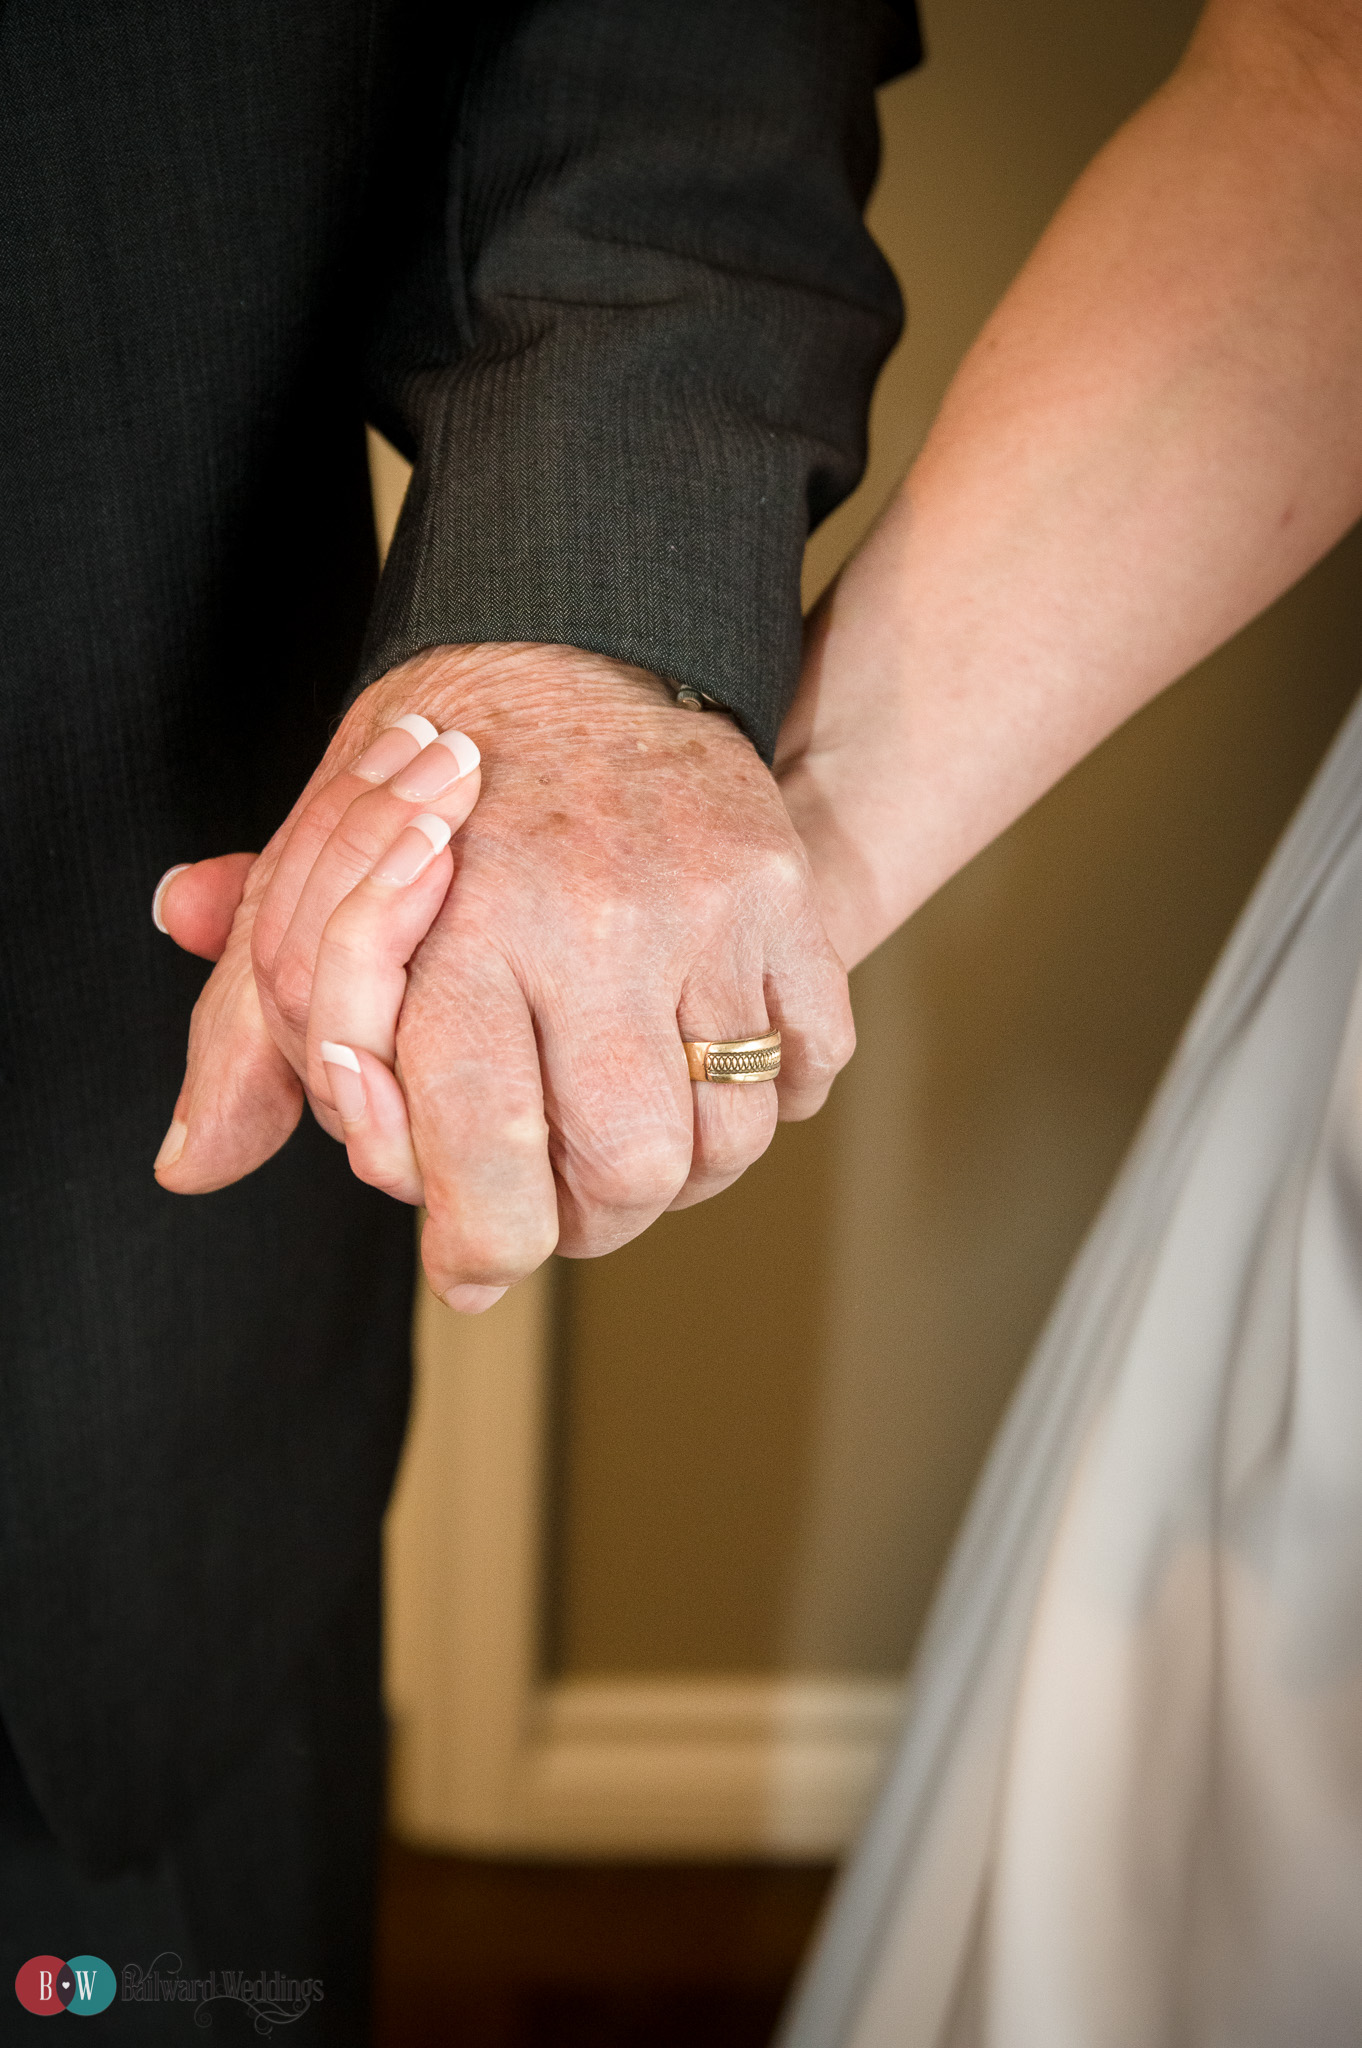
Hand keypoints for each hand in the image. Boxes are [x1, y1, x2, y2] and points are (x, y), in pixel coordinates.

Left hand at [155, 644, 854, 1309]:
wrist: (578, 637)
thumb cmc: (428, 783)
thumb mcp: (312, 890)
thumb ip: (254, 1034)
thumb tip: (191, 1166)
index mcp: (452, 928)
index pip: (480, 1152)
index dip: (479, 1244)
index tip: (471, 1264)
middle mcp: (584, 924)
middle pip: (620, 1175)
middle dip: (586, 1218)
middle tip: (557, 1194)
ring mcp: (698, 910)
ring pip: (722, 1139)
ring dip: (680, 1169)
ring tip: (632, 1128)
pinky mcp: (780, 895)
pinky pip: (809, 1061)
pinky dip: (771, 1090)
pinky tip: (712, 1061)